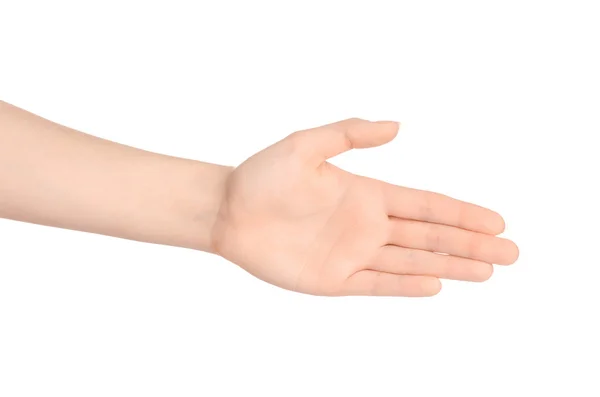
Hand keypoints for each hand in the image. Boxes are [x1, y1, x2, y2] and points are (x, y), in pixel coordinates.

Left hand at [210, 118, 518, 295]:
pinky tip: (436, 284)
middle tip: (511, 252)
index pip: (426, 205)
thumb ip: (351, 134)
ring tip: (488, 269)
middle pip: (430, 237)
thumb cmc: (263, 175)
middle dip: (471, 243)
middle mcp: (368, 226)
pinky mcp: (333, 279)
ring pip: (412, 262)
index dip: (462, 213)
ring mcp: (353, 254)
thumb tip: (397, 125)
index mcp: (367, 194)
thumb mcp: (307, 144)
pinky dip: (406, 285)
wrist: (228, 211)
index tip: (496, 220)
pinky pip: (377, 284)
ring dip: (451, 265)